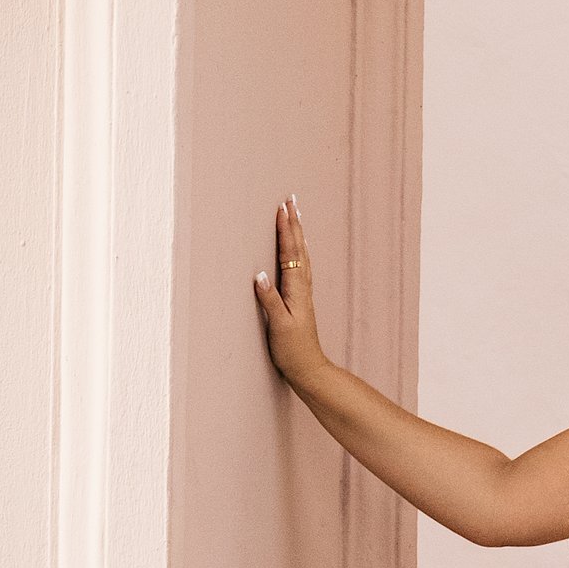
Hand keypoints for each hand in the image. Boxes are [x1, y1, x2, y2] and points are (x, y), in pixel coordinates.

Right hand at [253, 196, 328, 392]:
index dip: (286, 229)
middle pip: (299, 248)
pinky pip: (301, 266)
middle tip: (290, 200)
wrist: (309, 368)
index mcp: (297, 289)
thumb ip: (270, 300)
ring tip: (295, 215)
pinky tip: (298, 248)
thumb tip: (259, 274)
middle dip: (293, 223)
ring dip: (298, 233)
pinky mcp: (301, 299)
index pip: (290, 253)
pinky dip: (299, 251)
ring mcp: (303, 292)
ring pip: (302, 255)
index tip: (282, 208)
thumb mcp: (278, 325)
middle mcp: (303, 287)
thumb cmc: (293, 349)